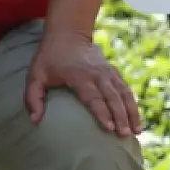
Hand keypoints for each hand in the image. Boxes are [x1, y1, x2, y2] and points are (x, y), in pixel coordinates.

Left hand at [24, 31, 140, 137]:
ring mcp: (108, 72)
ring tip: (137, 131)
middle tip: (124, 135)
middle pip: (113, 98)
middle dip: (121, 117)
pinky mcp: (114, 73)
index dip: (103, 113)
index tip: (110, 128)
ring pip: (124, 94)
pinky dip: (133, 105)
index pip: (94, 97)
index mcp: (80, 76)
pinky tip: (136, 120)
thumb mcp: (35, 75)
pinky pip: (126, 90)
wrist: (68, 34)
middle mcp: (98, 74)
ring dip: (131, 113)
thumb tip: (34, 121)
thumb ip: (33, 98)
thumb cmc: (49, 58)